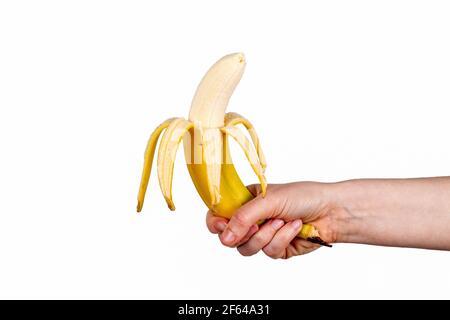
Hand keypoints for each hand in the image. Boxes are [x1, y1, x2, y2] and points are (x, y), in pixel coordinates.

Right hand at [206, 182, 341, 258]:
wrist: (331, 211)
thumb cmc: (303, 196)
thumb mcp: (269, 200)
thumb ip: (244, 217)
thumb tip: (224, 238)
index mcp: (246, 201)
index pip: (219, 215)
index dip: (216, 223)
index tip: (222, 227)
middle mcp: (252, 219)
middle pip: (230, 238)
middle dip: (246, 232)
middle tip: (258, 223)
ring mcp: (264, 235)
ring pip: (248, 249)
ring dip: (267, 235)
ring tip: (282, 221)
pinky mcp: (277, 249)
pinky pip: (269, 251)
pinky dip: (282, 239)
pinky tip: (294, 227)